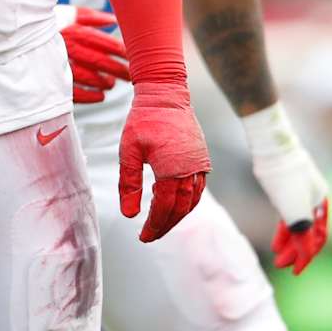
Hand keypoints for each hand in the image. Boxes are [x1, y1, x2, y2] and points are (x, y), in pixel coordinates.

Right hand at [57, 5, 126, 103]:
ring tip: (111, 84)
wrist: (18, 34)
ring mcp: (62, 65)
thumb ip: (92, 17)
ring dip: (104, 83)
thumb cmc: (48, 22)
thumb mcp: (70, 14)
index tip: (133, 57)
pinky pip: (75, 91)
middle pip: (101, 62)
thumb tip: (113, 21)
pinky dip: (90, 96)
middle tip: (130, 76)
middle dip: (119, 70)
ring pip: (90, 78)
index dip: (122, 52)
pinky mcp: (53, 79)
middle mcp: (71, 48)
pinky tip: (100, 97)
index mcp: (77, 32)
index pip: (106, 44)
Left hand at [119, 79, 209, 242]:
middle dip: (165, 225)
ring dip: (178, 216)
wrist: (166, 94)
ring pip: (192, 201)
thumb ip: (128, 184)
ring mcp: (200, 164)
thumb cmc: (143, 120)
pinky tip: (176, 205)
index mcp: (171, 170)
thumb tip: (129, 215)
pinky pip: (198, 189)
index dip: (154, 225)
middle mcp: (191, 170)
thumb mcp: (128, 151)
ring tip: (161, 224)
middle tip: (150, 236)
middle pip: (180, 209)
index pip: (164, 208)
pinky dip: (188, 202)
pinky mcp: (203, 158)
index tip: (143, 237)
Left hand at [242, 103, 330, 274]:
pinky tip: (276, 239)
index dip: (307, 256)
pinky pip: (288, 212)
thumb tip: (306, 253)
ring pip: (297, 222)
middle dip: (296, 250)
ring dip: (289, 240)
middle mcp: (315, 198)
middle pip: (308, 231)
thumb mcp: (293, 210)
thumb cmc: (284, 177)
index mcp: (321, 203)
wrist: (270, 144)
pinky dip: (283, 227)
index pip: (318, 237)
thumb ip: (301, 233)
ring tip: (277, 254)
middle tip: (281, 265)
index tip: (296, 271)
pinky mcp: (287, 185)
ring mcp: (301, 190)